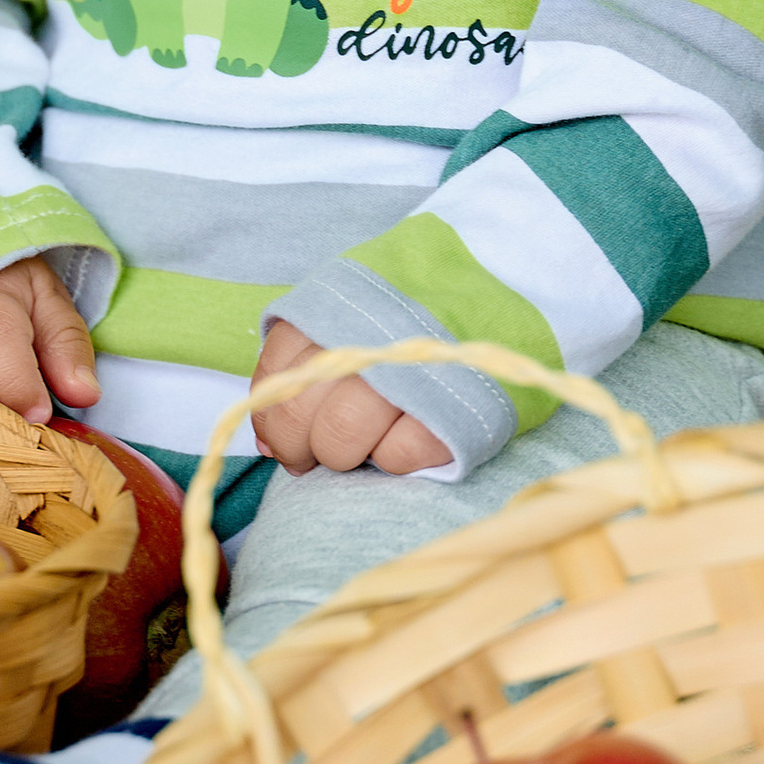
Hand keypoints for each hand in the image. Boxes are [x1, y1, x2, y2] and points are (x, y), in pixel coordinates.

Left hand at [250, 317, 447, 475]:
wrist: (493, 306)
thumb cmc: (411, 324)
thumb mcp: (350, 321)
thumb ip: (302, 369)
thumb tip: (270, 445)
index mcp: (333, 307)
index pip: (276, 376)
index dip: (273, 418)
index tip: (289, 433)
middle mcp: (361, 337)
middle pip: (297, 414)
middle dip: (300, 445)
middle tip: (323, 449)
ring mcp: (403, 375)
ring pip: (339, 440)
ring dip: (345, 454)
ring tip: (369, 440)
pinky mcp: (447, 414)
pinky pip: (394, 457)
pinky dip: (393, 457)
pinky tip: (407, 434)